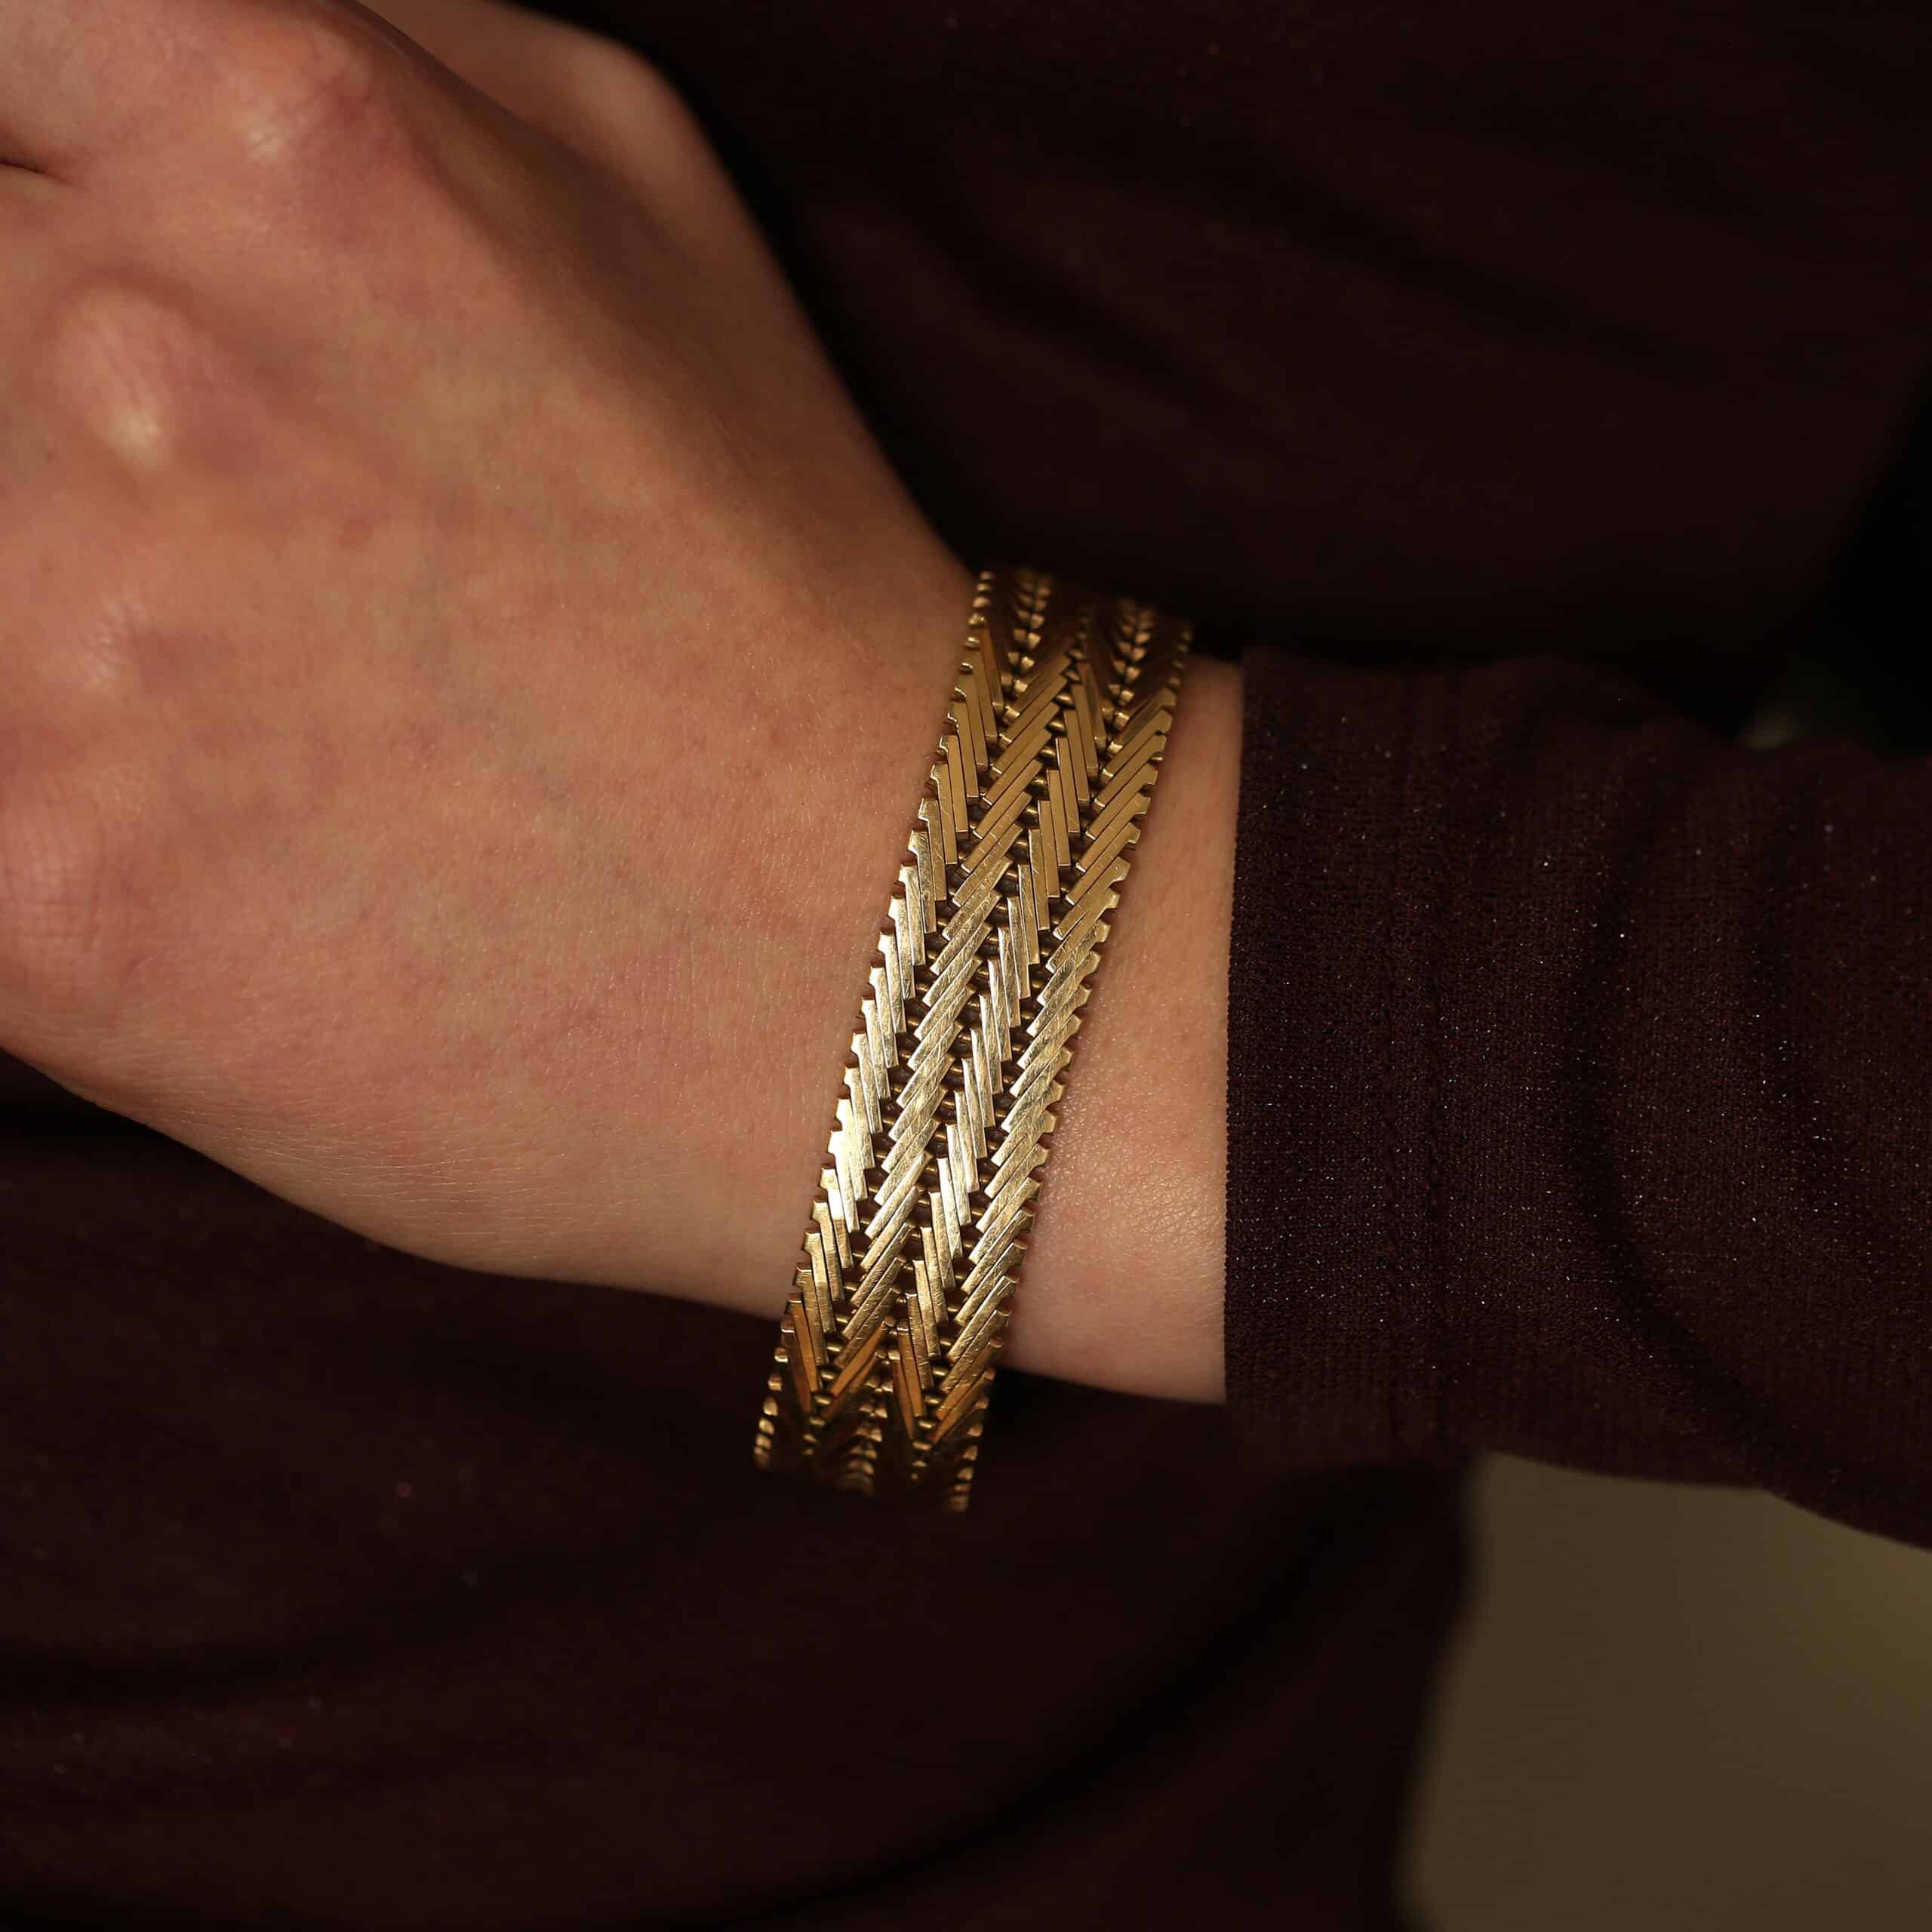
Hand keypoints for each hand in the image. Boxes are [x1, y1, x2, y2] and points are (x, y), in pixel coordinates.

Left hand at [0, 0, 1234, 1396]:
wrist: (880, 965)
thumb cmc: (774, 588)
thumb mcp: (629, 197)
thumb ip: (351, 46)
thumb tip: (108, 72)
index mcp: (285, 136)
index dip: (18, 185)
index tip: (61, 281)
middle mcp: (134, 358)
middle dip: (26, 419)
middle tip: (174, 534)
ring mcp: (53, 650)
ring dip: (29, 625)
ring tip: (208, 698)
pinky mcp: (26, 905)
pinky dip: (39, 809)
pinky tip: (191, 840)